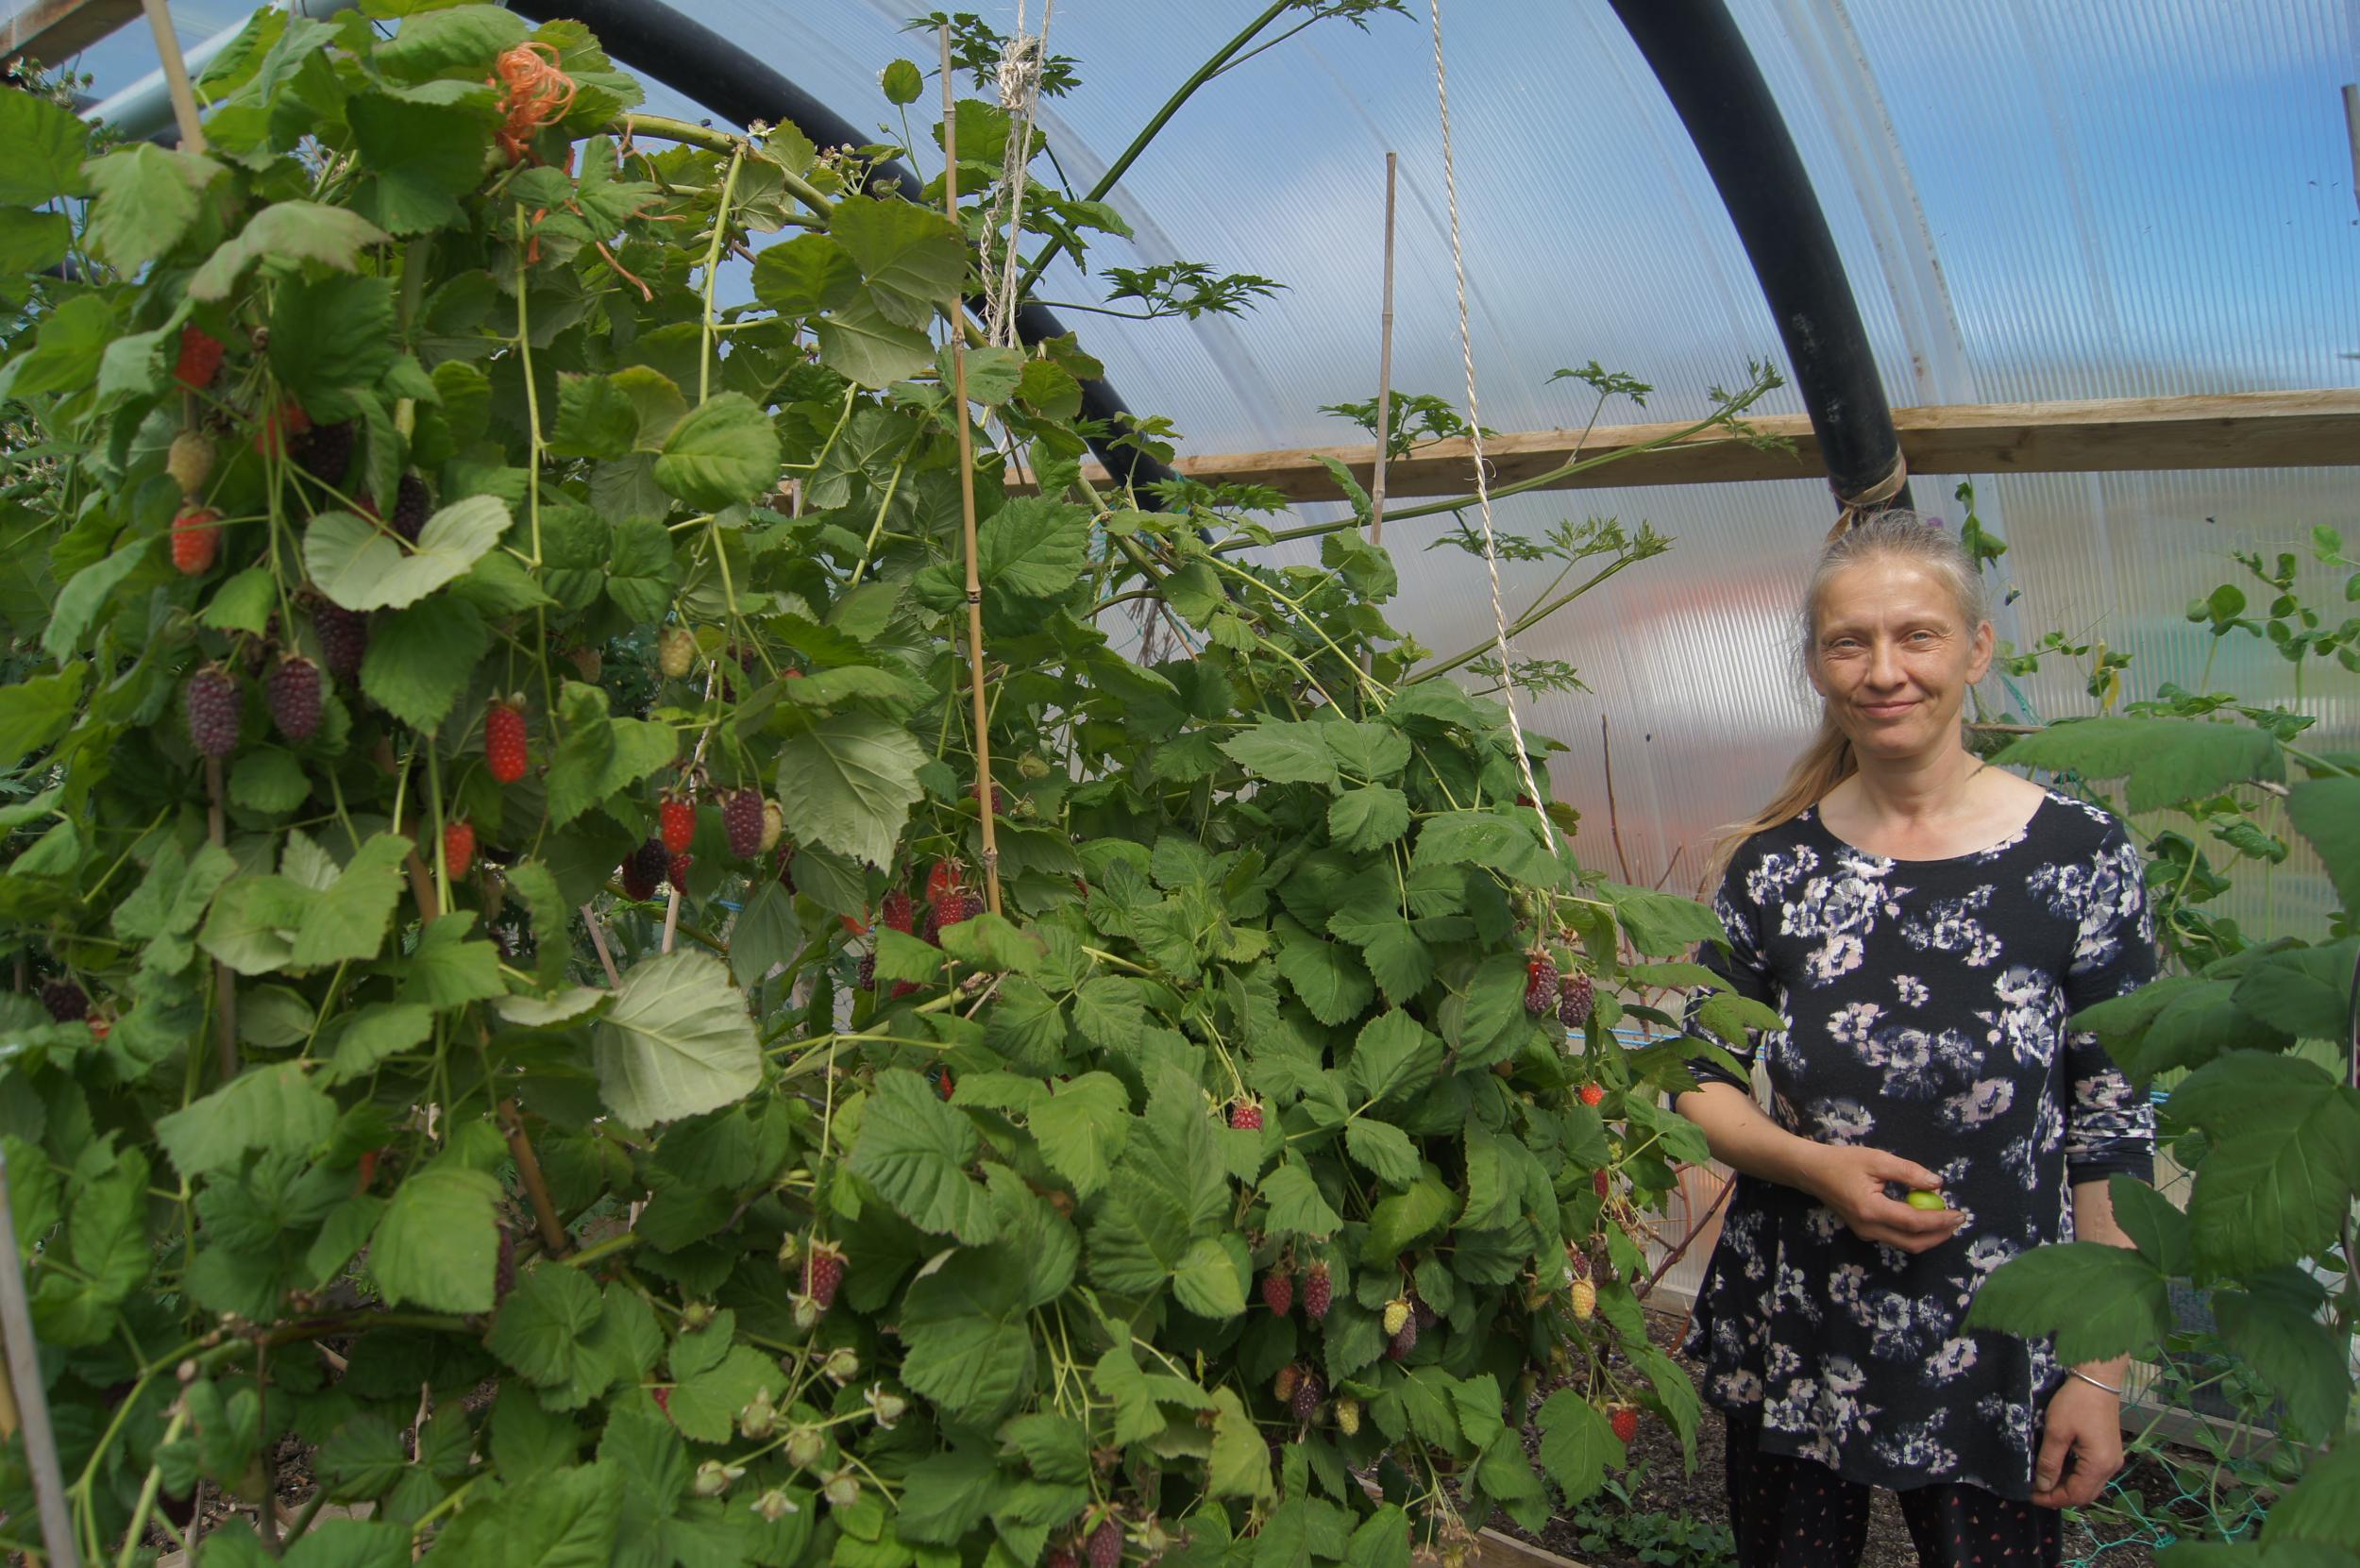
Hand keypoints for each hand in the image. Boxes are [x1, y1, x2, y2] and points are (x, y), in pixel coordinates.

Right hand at [1797, 1145, 1964, 1252]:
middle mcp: (1869, 1228)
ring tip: (1945, 1219)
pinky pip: (1896, 1238)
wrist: (1812, 1172)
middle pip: (1913, 1242)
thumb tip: (1938, 1184)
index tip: (1960, 1213)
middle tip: (1957, 1220)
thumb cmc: (1843, 1162)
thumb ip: (1908, 1172)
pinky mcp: (1865, 1232)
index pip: (1914, 1222)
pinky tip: (1923, 1217)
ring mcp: (1866, 1234)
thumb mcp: (1877, 1159)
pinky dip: (1915, 1232)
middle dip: (1939, 1234)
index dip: (1940, 1220)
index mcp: (1871, 1210)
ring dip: (1929, 1236)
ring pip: (1905, 1244)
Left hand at [2033, 1375, 2122, 1508]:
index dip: (2052, 1499)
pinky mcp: (2109, 1451)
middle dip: (2059, 1495)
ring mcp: (2112, 1459)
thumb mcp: (2057, 1431)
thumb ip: (2049, 1461)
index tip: (2031, 1495)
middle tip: (2035, 1489)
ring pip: (2089, 1484)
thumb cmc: (2076, 1403)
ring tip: (2043, 1479)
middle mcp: (2110, 1467)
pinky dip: (2074, 1474)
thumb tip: (2043, 1486)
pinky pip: (2091, 1472)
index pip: (2076, 1495)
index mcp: (2099, 1465)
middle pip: (2085, 1494)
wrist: (2098, 1379)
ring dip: (2066, 1485)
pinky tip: (2057, 1467)